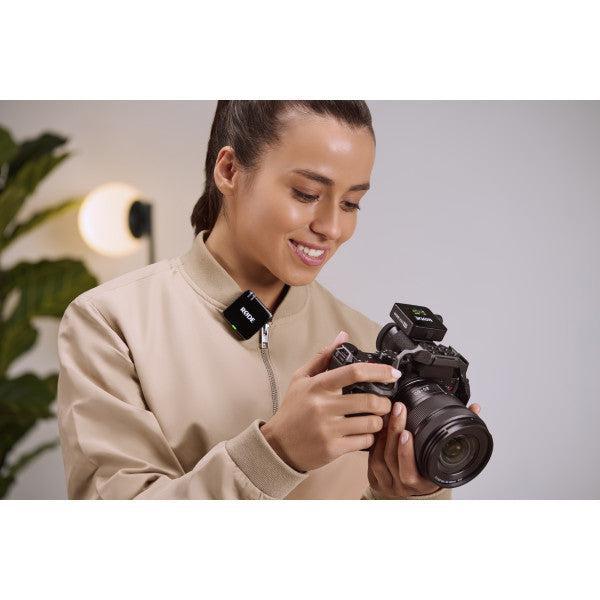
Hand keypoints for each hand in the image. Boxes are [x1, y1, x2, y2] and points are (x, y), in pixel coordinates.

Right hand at [260, 331, 397, 472]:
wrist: (278, 446)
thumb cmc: (292, 410)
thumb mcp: (301, 379)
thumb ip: (323, 357)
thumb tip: (342, 337)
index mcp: (317, 386)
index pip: (353, 372)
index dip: (378, 371)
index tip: (392, 373)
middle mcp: (323, 406)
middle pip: (369, 401)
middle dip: (385, 402)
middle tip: (385, 402)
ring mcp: (328, 429)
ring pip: (371, 423)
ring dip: (379, 420)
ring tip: (375, 418)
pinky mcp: (333, 448)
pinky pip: (364, 441)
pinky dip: (370, 437)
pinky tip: (364, 433)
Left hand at [367, 401, 481, 498]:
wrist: (417, 493)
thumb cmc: (434, 470)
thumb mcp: (449, 456)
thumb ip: (461, 431)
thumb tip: (474, 408)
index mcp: (423, 483)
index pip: (411, 471)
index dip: (407, 453)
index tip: (407, 432)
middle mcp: (404, 486)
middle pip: (392, 459)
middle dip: (394, 431)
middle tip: (399, 409)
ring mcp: (389, 483)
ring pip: (379, 458)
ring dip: (382, 434)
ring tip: (389, 414)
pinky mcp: (376, 478)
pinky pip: (371, 458)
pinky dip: (374, 441)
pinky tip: (379, 425)